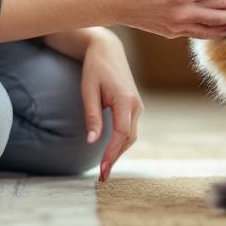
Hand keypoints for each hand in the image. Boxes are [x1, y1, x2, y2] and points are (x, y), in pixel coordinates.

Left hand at [80, 30, 141, 181]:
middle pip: (129, 139)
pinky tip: (111, 152)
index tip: (102, 169)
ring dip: (119, 152)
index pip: (121, 134)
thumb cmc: (95, 68)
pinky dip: (122, 142)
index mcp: (124, 100)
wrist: (107, 49)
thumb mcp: (88, 90)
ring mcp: (137, 105)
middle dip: (116, 158)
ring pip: (131, 135)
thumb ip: (92, 116)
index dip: (112, 153)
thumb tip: (92, 142)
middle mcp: (135, 104)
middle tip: (102, 176)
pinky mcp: (134, 106)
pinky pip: (130, 128)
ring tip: (105, 168)